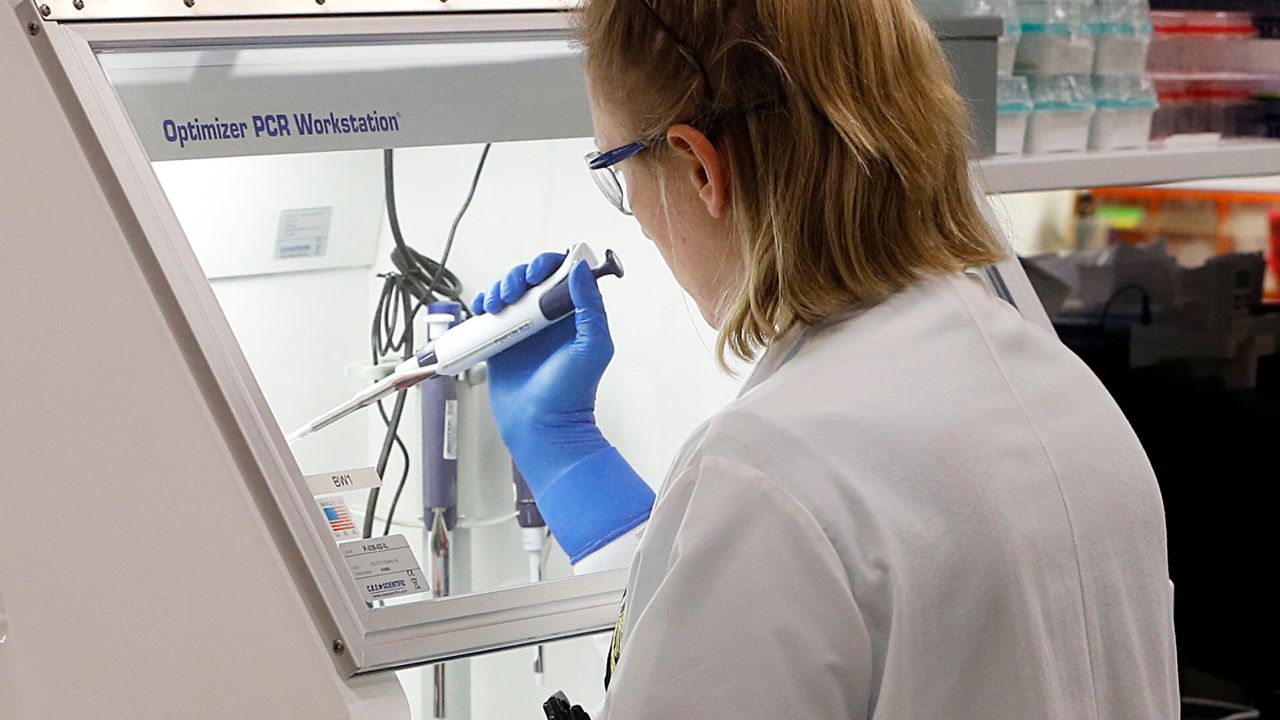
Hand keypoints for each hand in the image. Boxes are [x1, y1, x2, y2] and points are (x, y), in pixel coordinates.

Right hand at [472, 253, 613, 476]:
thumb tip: (581, 269)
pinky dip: (482, 304)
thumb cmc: (571, 395)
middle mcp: (549, 318)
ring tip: (497, 305)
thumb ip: (590, 306)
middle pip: (530, 279)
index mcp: (574, 315)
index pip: (562, 274)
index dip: (547, 266)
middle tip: (513, 294)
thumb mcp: (592, 347)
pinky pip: (489, 314)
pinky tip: (482, 310)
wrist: (541, 426)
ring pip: (508, 293)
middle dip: (517, 277)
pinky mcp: (502, 341)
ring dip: (499, 289)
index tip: (537, 275)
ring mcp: (524, 328)